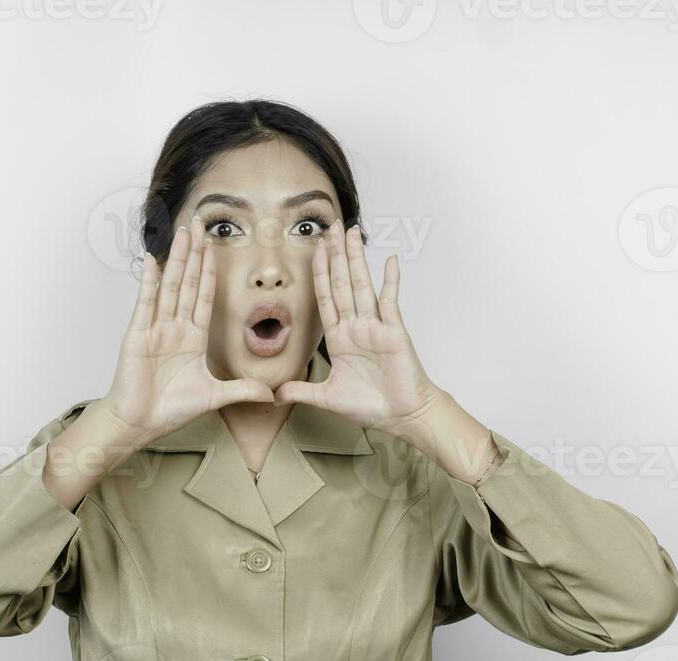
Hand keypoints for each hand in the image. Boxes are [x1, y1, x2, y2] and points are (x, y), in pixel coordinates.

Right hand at [102, 222, 274, 443]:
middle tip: (200, 224)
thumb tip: (272, 395)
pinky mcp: (138, 334)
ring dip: (177, 258)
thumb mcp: (215, 396)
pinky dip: (150, 280)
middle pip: (187, 283)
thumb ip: (242, 390)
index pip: (204, 296)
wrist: (139, 424)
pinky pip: (146, 301)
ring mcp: (155, 328)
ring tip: (183, 232)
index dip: (210, 271)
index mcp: (192, 338)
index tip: (215, 247)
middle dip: (195, 254)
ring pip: (170, 286)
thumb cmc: (169, 411)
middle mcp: (174, 328)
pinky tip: (155, 259)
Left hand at [274, 223, 442, 438]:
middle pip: (341, 283)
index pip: (325, 298)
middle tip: (331, 227)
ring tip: (352, 233)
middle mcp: (356, 326)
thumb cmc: (371, 406)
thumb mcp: (327, 398)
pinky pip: (390, 300)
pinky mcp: (394, 331)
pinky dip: (391, 280)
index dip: (318, 273)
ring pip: (362, 285)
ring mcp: (376, 326)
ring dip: (356, 259)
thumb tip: (275, 394)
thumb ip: (302, 391)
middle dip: (335, 255)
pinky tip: (390, 260)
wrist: (402, 416)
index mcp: (339, 338)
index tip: (313, 249)